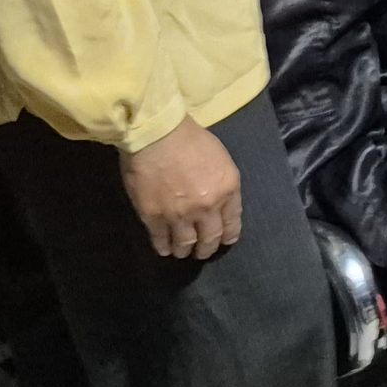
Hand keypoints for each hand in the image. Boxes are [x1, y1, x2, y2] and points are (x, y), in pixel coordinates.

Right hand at [120, 117, 241, 260]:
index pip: (232, 222)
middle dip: (207, 248)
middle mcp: (207, 207)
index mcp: (227, 189)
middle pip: (210, 238)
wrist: (158, 135)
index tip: (225, 240)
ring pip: (186, 244)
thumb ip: (221, 182)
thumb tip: (218, 200)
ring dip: (185, 251)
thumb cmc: (190, 138)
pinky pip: (161, 240)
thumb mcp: (220, 158)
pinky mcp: (154, 217)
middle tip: (203, 251)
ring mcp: (180, 215)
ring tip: (183, 252)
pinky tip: (165, 248)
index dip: (228, 235)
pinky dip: (164, 247)